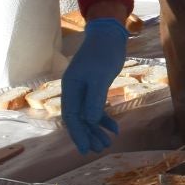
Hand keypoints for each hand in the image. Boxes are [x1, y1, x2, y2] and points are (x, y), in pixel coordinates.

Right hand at [60, 17, 127, 154]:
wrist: (109, 35)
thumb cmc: (103, 54)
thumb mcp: (99, 77)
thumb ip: (93, 99)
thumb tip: (88, 121)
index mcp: (70, 89)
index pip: (71, 117)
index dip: (78, 134)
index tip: (85, 149)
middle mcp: (74, 91)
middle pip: (78, 119)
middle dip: (88, 135)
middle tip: (100, 149)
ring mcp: (84, 89)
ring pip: (88, 115)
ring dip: (97, 129)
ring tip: (107, 143)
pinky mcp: (95, 87)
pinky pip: (96, 108)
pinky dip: (105, 118)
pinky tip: (114, 128)